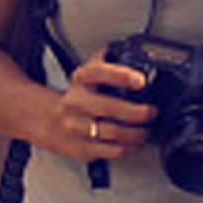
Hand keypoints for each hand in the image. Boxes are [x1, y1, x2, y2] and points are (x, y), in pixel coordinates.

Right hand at [35, 53, 155, 162]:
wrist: (49, 121)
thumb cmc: (77, 97)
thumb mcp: (86, 75)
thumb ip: (106, 62)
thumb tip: (129, 52)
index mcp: (80, 80)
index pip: (98, 73)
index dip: (121, 76)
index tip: (140, 80)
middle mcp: (77, 103)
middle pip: (111, 107)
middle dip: (139, 112)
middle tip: (152, 111)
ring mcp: (78, 127)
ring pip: (115, 132)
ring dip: (138, 132)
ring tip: (147, 129)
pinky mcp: (83, 148)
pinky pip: (113, 151)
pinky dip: (130, 147)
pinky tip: (136, 142)